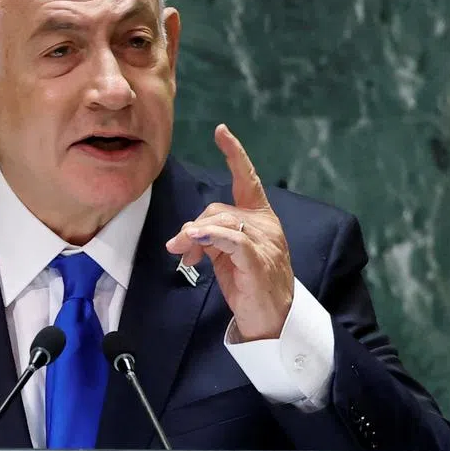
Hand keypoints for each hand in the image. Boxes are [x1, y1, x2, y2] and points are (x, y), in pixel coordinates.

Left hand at [165, 123, 293, 341]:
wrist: (270, 319)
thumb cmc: (247, 283)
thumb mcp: (224, 254)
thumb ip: (208, 236)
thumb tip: (185, 233)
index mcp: (260, 218)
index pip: (247, 179)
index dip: (235, 155)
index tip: (221, 131)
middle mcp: (266, 225)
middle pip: (218, 209)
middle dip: (193, 228)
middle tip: (179, 250)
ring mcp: (265, 242)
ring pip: (220, 223)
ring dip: (194, 237)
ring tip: (184, 256)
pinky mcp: (258, 261)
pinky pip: (231, 240)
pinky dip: (211, 238)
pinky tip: (195, 240)